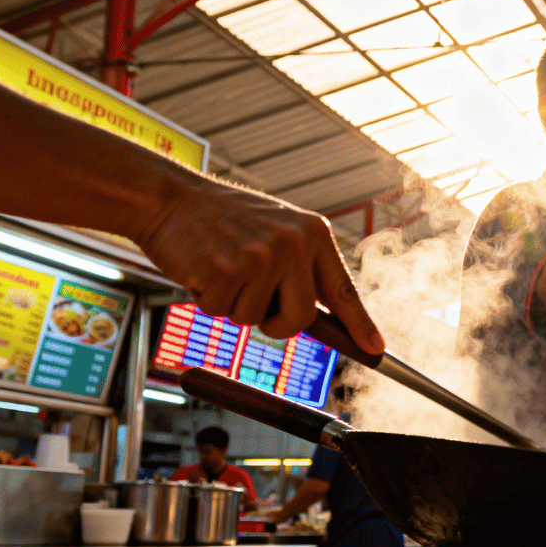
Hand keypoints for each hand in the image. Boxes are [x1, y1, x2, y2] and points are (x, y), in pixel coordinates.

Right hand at [134, 176, 384, 354]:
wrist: (169, 197)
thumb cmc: (222, 220)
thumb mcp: (276, 231)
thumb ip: (300, 267)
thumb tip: (321, 316)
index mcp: (313, 233)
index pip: (343, 289)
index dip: (360, 324)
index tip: (376, 349)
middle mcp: (294, 243)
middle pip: (301, 318)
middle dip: (276, 324)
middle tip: (254, 304)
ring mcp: (261, 256)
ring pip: (254, 319)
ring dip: (232, 305)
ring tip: (221, 267)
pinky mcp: (226, 270)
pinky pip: (220, 311)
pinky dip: (206, 298)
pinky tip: (202, 267)